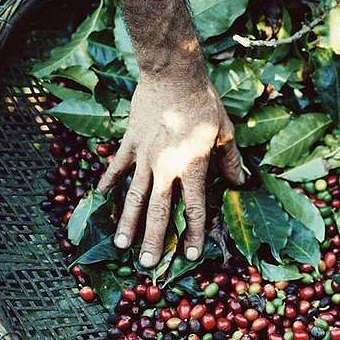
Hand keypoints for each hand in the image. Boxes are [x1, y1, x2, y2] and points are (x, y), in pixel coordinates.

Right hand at [96, 69, 243, 267]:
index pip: (196, 209)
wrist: (173, 75)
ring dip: (127, 222)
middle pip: (160, 211)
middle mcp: (167, 168)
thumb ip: (231, 161)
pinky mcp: (129, 142)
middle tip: (148, 265)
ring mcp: (145, 156)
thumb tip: (240, 183)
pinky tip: (99, 198)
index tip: (192, 257)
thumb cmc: (204, 103)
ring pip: (134, 196)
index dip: (195, 235)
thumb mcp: (225, 133)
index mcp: (194, 167)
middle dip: (154, 240)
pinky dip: (108, 182)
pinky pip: (117, 167)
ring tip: (120, 245)